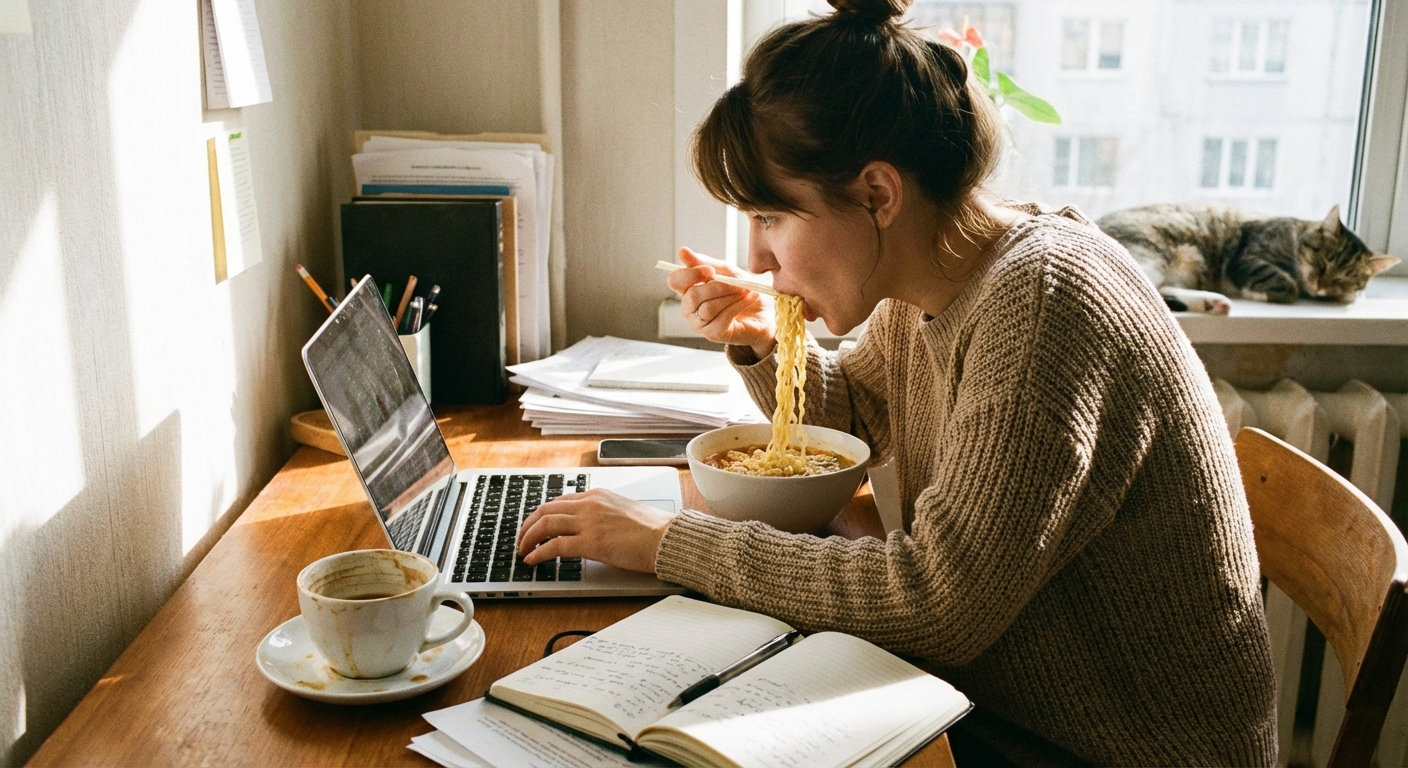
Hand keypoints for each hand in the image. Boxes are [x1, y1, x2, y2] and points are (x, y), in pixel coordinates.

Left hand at [516, 489, 676, 572]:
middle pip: (545, 510)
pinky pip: (554, 546)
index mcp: (598, 495)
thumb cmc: (654, 529)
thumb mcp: (624, 511)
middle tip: (521, 538)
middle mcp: (590, 504)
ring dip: (528, 538)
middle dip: (528, 525)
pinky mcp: (591, 542)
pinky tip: (533, 560)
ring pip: (545, 524)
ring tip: (522, 550)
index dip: (542, 514)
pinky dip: (538, 553)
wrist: (668, 538)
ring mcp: (589, 522)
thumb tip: (592, 528)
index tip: (535, 525)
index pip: (560, 501)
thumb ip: (604, 515)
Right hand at [669, 247, 775, 356]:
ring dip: (729, 295)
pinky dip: (738, 305)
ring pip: (707, 308)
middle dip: (716, 286)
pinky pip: (722, 318)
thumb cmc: (741, 291)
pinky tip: (749, 298)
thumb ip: (705, 263)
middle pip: (691, 296)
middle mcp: (689, 309)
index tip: (710, 270)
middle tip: (736, 281)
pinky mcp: (713, 334)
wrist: (763, 312)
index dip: (690, 274)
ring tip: (745, 290)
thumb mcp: (726, 272)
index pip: (675, 281)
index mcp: (688, 290)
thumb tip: (682, 251)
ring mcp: (699, 323)